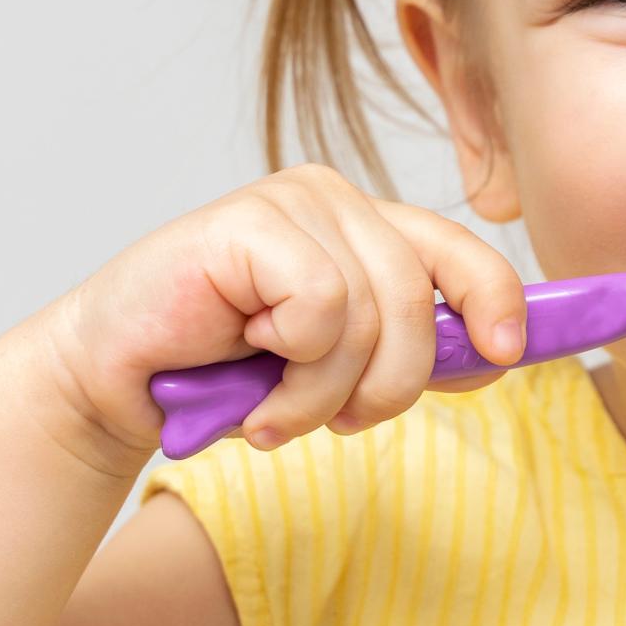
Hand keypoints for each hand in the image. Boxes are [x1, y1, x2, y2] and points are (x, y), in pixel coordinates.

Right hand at [32, 164, 527, 461]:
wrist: (118, 383)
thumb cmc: (226, 376)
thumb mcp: (338, 368)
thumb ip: (410, 350)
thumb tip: (497, 352)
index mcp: (367, 226)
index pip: (462, 251)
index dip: (497, 300)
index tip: (507, 354)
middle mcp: (336, 200)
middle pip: (421, 298)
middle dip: (390, 385)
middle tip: (338, 425)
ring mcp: (293, 202)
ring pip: (371, 314)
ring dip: (324, 393)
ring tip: (275, 411)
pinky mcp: (249, 221)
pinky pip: (322, 308)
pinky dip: (292, 364)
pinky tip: (244, 366)